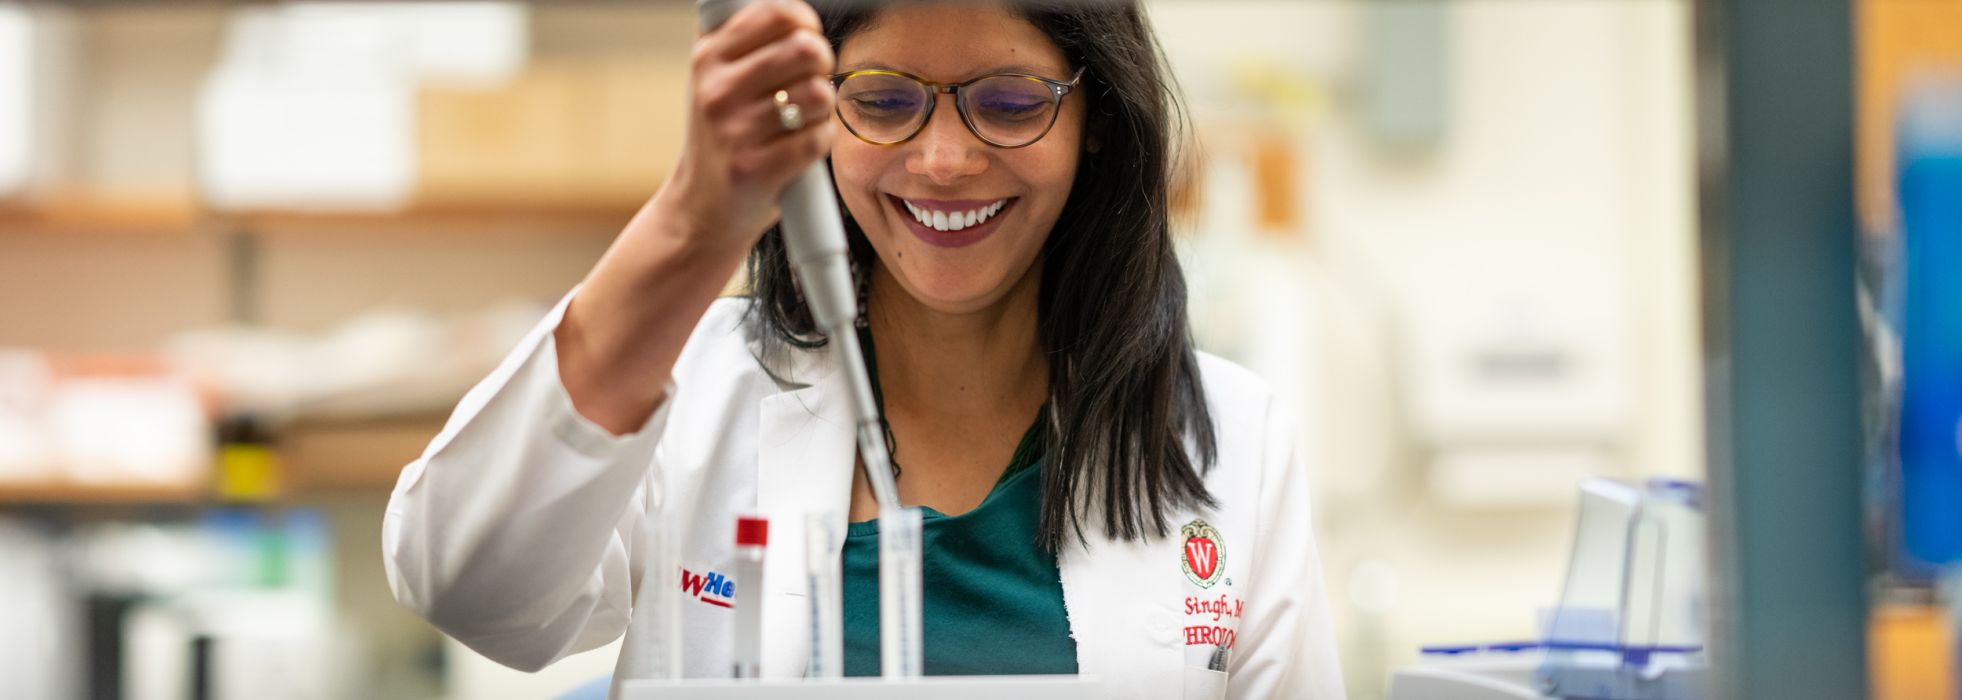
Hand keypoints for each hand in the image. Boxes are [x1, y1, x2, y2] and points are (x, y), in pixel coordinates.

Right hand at [663, 0, 836, 253]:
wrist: (701, 206)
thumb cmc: (722, 134)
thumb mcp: (713, 78)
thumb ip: (740, 39)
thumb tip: (788, 12)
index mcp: (708, 57)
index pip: (776, 15)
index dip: (806, 23)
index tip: (808, 38)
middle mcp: (717, 90)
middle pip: (806, 50)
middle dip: (823, 64)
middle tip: (813, 79)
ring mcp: (735, 131)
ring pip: (818, 95)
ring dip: (823, 107)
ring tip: (803, 117)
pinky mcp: (756, 168)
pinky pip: (818, 138)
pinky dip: (821, 140)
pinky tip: (802, 144)